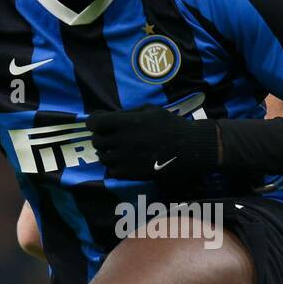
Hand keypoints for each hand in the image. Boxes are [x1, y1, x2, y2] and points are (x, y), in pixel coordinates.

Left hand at [86, 106, 218, 180]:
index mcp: (125, 122)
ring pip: (103, 157)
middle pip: (97, 141)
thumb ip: (125, 113)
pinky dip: (115, 166)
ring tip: (119, 150)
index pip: (94, 123)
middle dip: (101, 138)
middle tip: (111, 137)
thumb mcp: (148, 110)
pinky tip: (125, 161)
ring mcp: (125, 158)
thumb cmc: (169, 125)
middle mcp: (122, 140)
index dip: (94, 122)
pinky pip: (112, 171)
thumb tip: (102, 114)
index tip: (99, 124)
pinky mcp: (131, 173)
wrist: (188, 147)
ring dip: (107, 153)